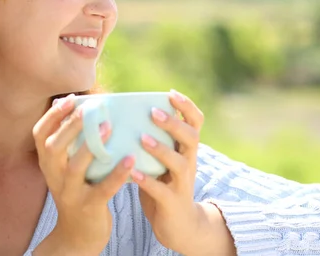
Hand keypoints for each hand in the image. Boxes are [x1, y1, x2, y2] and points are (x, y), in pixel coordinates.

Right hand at [32, 94, 133, 255]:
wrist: (78, 235)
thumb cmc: (79, 190)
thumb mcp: (67, 168)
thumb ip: (73, 143)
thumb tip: (88, 106)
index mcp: (48, 163)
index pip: (40, 135)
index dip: (52, 116)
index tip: (70, 99)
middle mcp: (54, 176)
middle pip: (54, 147)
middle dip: (69, 126)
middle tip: (89, 108)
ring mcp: (70, 193)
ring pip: (75, 167)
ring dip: (91, 145)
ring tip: (109, 126)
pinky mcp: (89, 207)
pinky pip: (102, 189)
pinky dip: (116, 174)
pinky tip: (130, 159)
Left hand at [131, 89, 204, 253]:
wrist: (179, 226)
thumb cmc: (164, 185)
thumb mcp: (164, 160)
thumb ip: (153, 140)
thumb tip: (125, 115)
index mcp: (186, 149)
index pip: (195, 122)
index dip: (187, 106)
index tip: (171, 93)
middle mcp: (189, 162)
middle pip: (191, 137)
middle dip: (173, 124)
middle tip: (153, 112)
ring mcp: (183, 183)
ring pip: (179, 163)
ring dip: (161, 149)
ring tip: (142, 139)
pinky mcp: (173, 202)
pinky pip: (162, 190)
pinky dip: (148, 181)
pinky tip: (133, 173)